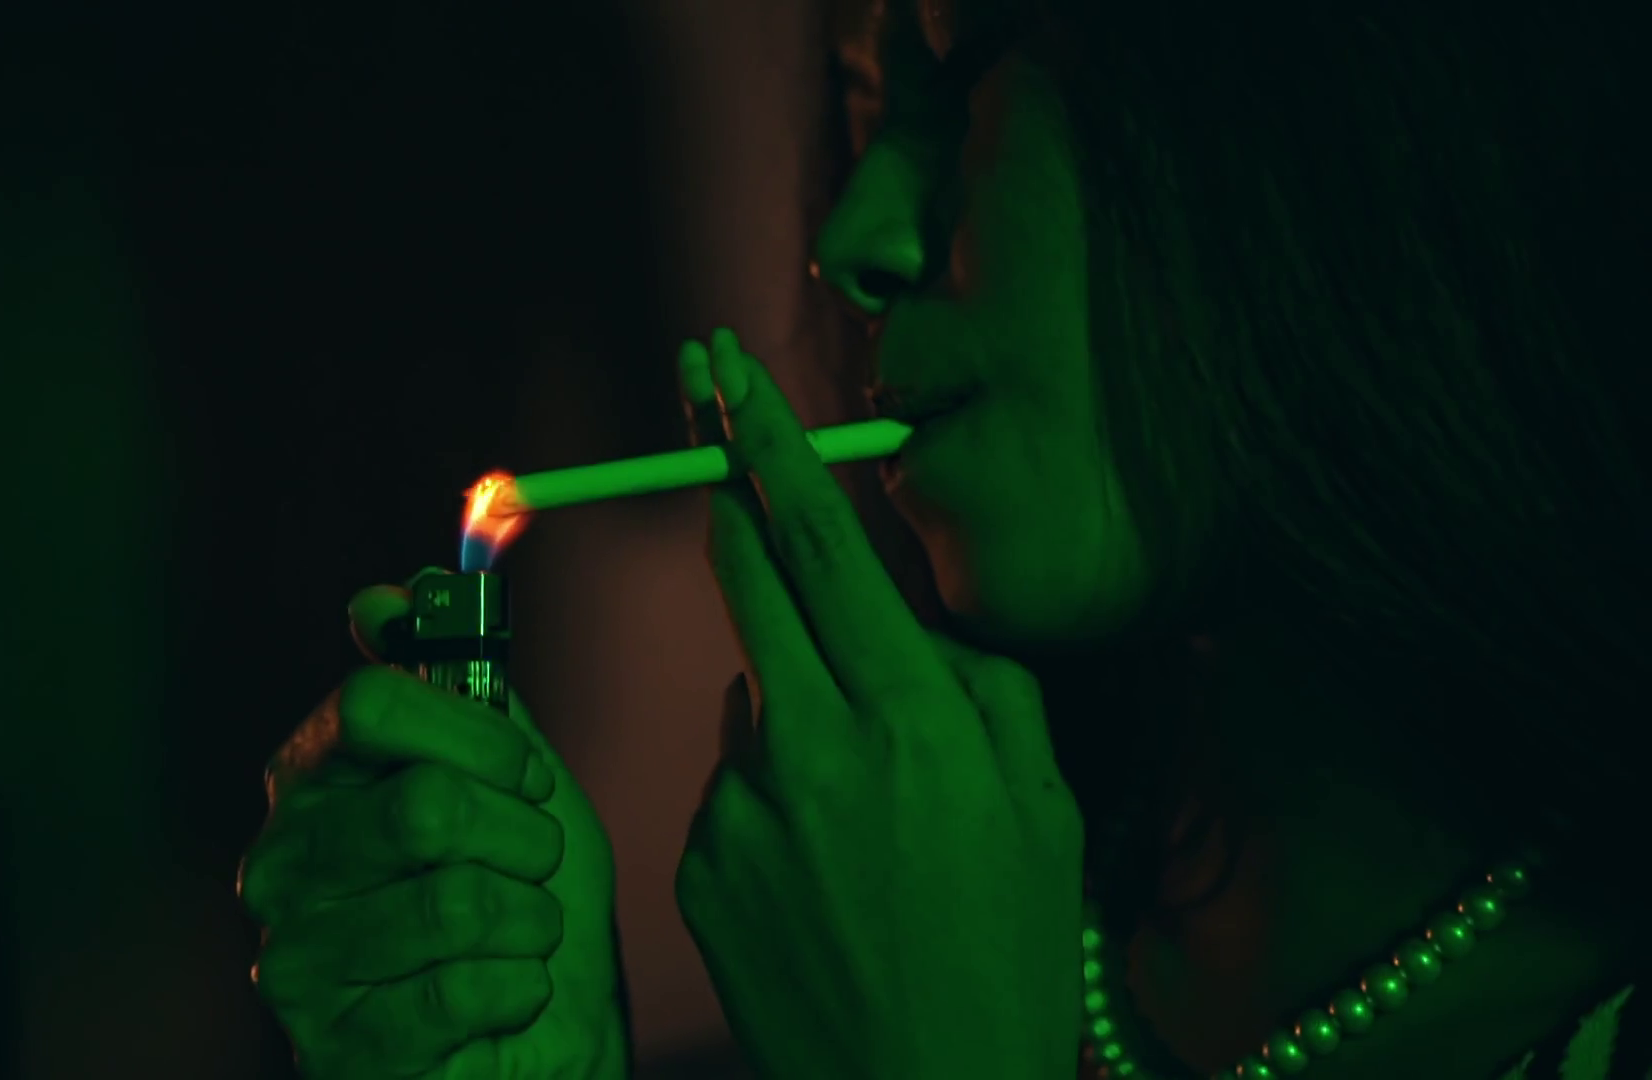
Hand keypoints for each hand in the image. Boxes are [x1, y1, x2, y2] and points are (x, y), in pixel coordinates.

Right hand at [239, 569, 626, 1079]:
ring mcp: (295, 959)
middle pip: (423, 804)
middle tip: (534, 867)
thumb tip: (382, 594)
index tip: (522, 775)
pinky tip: (503, 996)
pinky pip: (458, 991)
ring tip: (522, 936)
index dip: (475, 735)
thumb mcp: (514, 781)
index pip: (373, 705)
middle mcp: (281, 864)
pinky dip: (514, 989)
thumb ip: (460, 684)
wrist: (545, 1046)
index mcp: (314, 782)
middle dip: (520, 840)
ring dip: (527, 921)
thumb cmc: (524, 908)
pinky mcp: (334, 1044)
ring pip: (454, 901)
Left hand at [672, 331, 1084, 1078]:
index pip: (820, 545)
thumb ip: (981, 688)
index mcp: (909, 716)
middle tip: (706, 425)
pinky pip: (735, 785)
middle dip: (730, 494)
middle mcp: (808, 743)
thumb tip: (907, 627)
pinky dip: (773, 794)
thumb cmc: (1009, 953)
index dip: (765, 448)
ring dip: (793, 702)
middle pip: (747, 576)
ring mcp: (741, 804)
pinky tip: (825, 874)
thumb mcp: (1045, 806)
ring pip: (754, 693)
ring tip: (866, 818)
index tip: (725, 379)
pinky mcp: (699, 861)